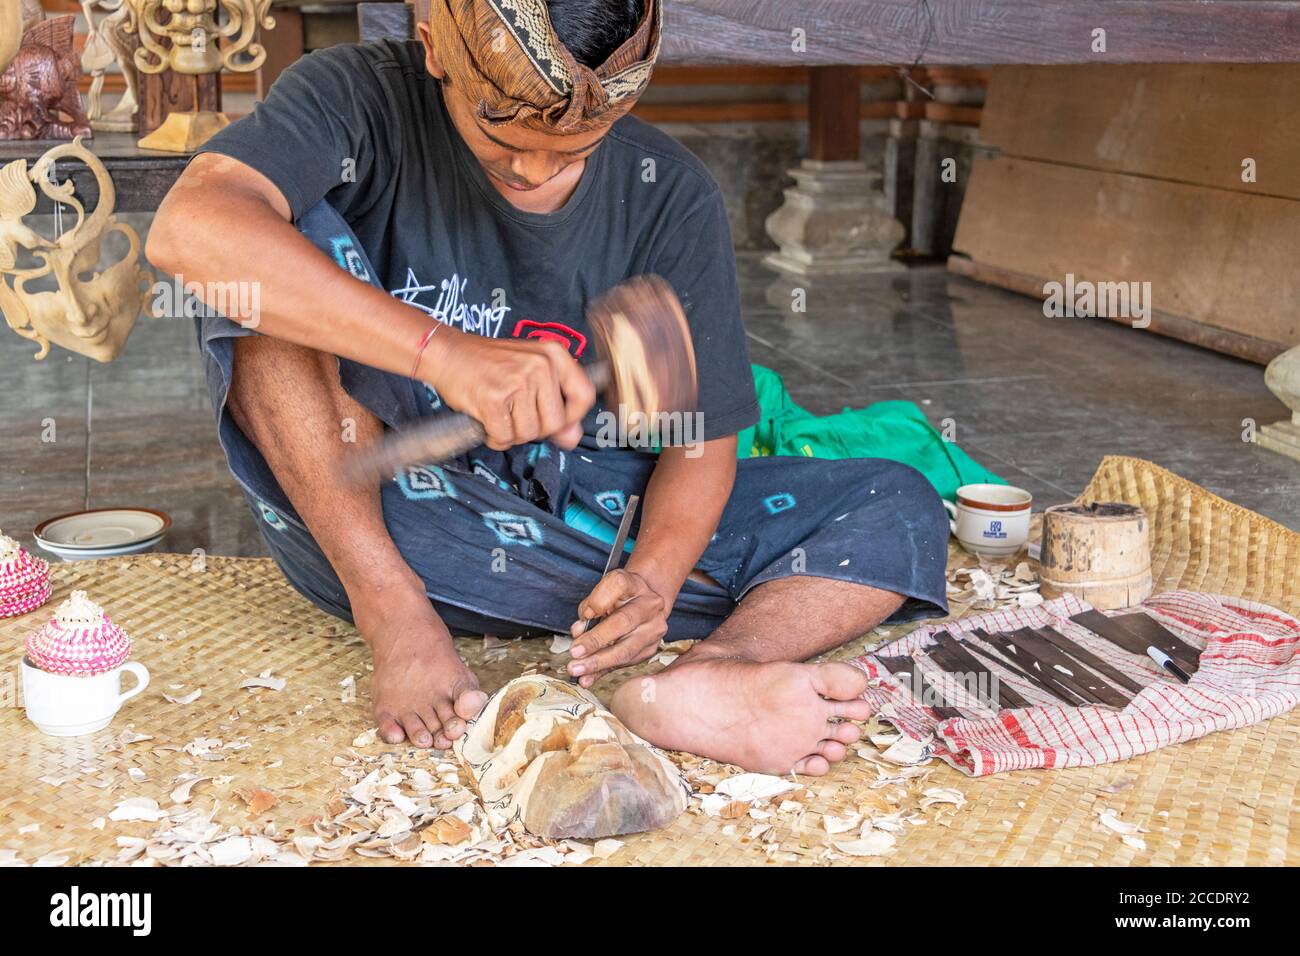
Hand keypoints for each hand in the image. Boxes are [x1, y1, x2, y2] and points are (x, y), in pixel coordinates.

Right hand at [420, 328, 595, 449]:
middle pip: (555, 423)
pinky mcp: (494, 399)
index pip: (584, 396)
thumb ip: (556, 404)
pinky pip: (505, 437)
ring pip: (529, 433)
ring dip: (512, 433)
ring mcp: (517, 381)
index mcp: (554, 355)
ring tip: (500, 414)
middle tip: (516, 415)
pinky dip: (495, 437)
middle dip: (535, 429)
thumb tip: (572, 438)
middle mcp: (540, 365)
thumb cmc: (490, 364)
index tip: (556, 421)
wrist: (448, 353)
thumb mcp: (531, 373)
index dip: (572, 417)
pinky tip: (488, 421)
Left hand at [567, 569, 668, 686]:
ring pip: (626, 649)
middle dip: (596, 640)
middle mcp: (650, 605)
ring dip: (598, 662)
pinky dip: (603, 672)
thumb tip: (578, 632)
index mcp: (635, 584)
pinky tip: (587, 679)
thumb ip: (590, 607)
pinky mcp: (650, 649)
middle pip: (623, 622)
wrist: (645, 604)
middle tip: (575, 652)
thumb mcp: (604, 592)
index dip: (598, 601)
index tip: (584, 615)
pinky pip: (624, 663)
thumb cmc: (620, 599)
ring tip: (577, 670)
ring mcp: (654, 629)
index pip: (618, 584)